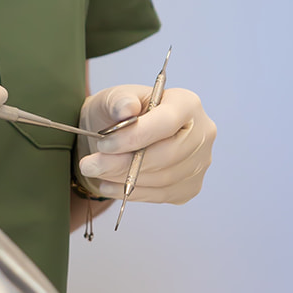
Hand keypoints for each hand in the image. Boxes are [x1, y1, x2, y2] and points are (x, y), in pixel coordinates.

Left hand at [77, 84, 215, 205]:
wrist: (121, 133)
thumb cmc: (120, 111)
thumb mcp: (114, 98)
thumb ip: (119, 100)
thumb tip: (126, 109)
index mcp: (187, 103)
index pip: (167, 123)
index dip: (135, 136)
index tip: (104, 144)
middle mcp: (202, 133)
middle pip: (168, 155)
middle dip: (124, 163)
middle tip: (90, 164)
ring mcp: (199, 163)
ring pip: (163, 179)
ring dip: (124, 179)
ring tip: (95, 172)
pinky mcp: (189, 186)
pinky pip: (161, 195)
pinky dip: (131, 192)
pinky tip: (108, 184)